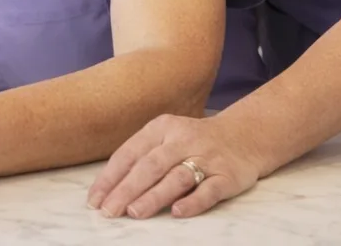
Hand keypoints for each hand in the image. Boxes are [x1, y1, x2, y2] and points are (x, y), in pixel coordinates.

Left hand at [87, 113, 261, 218]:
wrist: (244, 136)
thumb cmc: (193, 142)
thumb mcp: (166, 138)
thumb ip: (142, 157)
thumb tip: (109, 189)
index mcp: (161, 128)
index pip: (129, 154)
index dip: (110, 178)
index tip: (95, 199)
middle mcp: (182, 139)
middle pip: (150, 166)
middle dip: (126, 189)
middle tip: (109, 210)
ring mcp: (206, 157)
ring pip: (176, 178)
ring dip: (154, 196)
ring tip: (134, 212)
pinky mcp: (228, 175)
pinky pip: (209, 190)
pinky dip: (192, 202)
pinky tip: (176, 213)